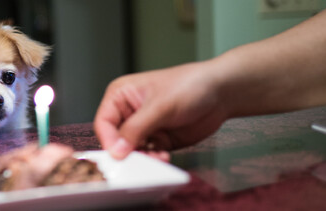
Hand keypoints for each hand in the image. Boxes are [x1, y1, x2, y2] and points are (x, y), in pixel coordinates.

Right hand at [93, 61, 229, 160]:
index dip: (109, 140)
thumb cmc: (189, 86)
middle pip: (115, 140)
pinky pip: (147, 155)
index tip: (118, 155)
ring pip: (131, 151)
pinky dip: (153, 159)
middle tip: (138, 161)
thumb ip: (135, 129)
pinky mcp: (157, 139)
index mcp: (120, 96)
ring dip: (142, 158)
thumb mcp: (159, 106)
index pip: (104, 122)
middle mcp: (128, 113)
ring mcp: (143, 127)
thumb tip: (116, 150)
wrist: (221, 93)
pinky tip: (164, 156)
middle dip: (127, 152)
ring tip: (158, 157)